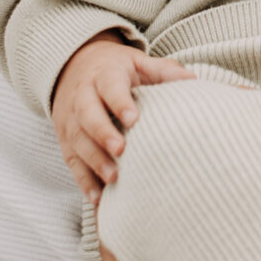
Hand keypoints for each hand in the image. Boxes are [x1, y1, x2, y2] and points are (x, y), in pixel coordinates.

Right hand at [50, 33, 192, 199]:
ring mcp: (71, 120)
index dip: (120, 102)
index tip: (133, 119)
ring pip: (78, 140)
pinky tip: (97, 197)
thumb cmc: (116, 70)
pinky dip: (83, 180)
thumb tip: (193, 81)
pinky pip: (72, 161)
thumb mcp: (138, 63)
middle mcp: (82, 97)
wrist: (74, 67)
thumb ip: (163, 71)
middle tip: (120, 150)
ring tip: (113, 178)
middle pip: (88, 115)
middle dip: (102, 133)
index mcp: (104, 75)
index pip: (110, 87)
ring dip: (94, 160)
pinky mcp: (66, 140)